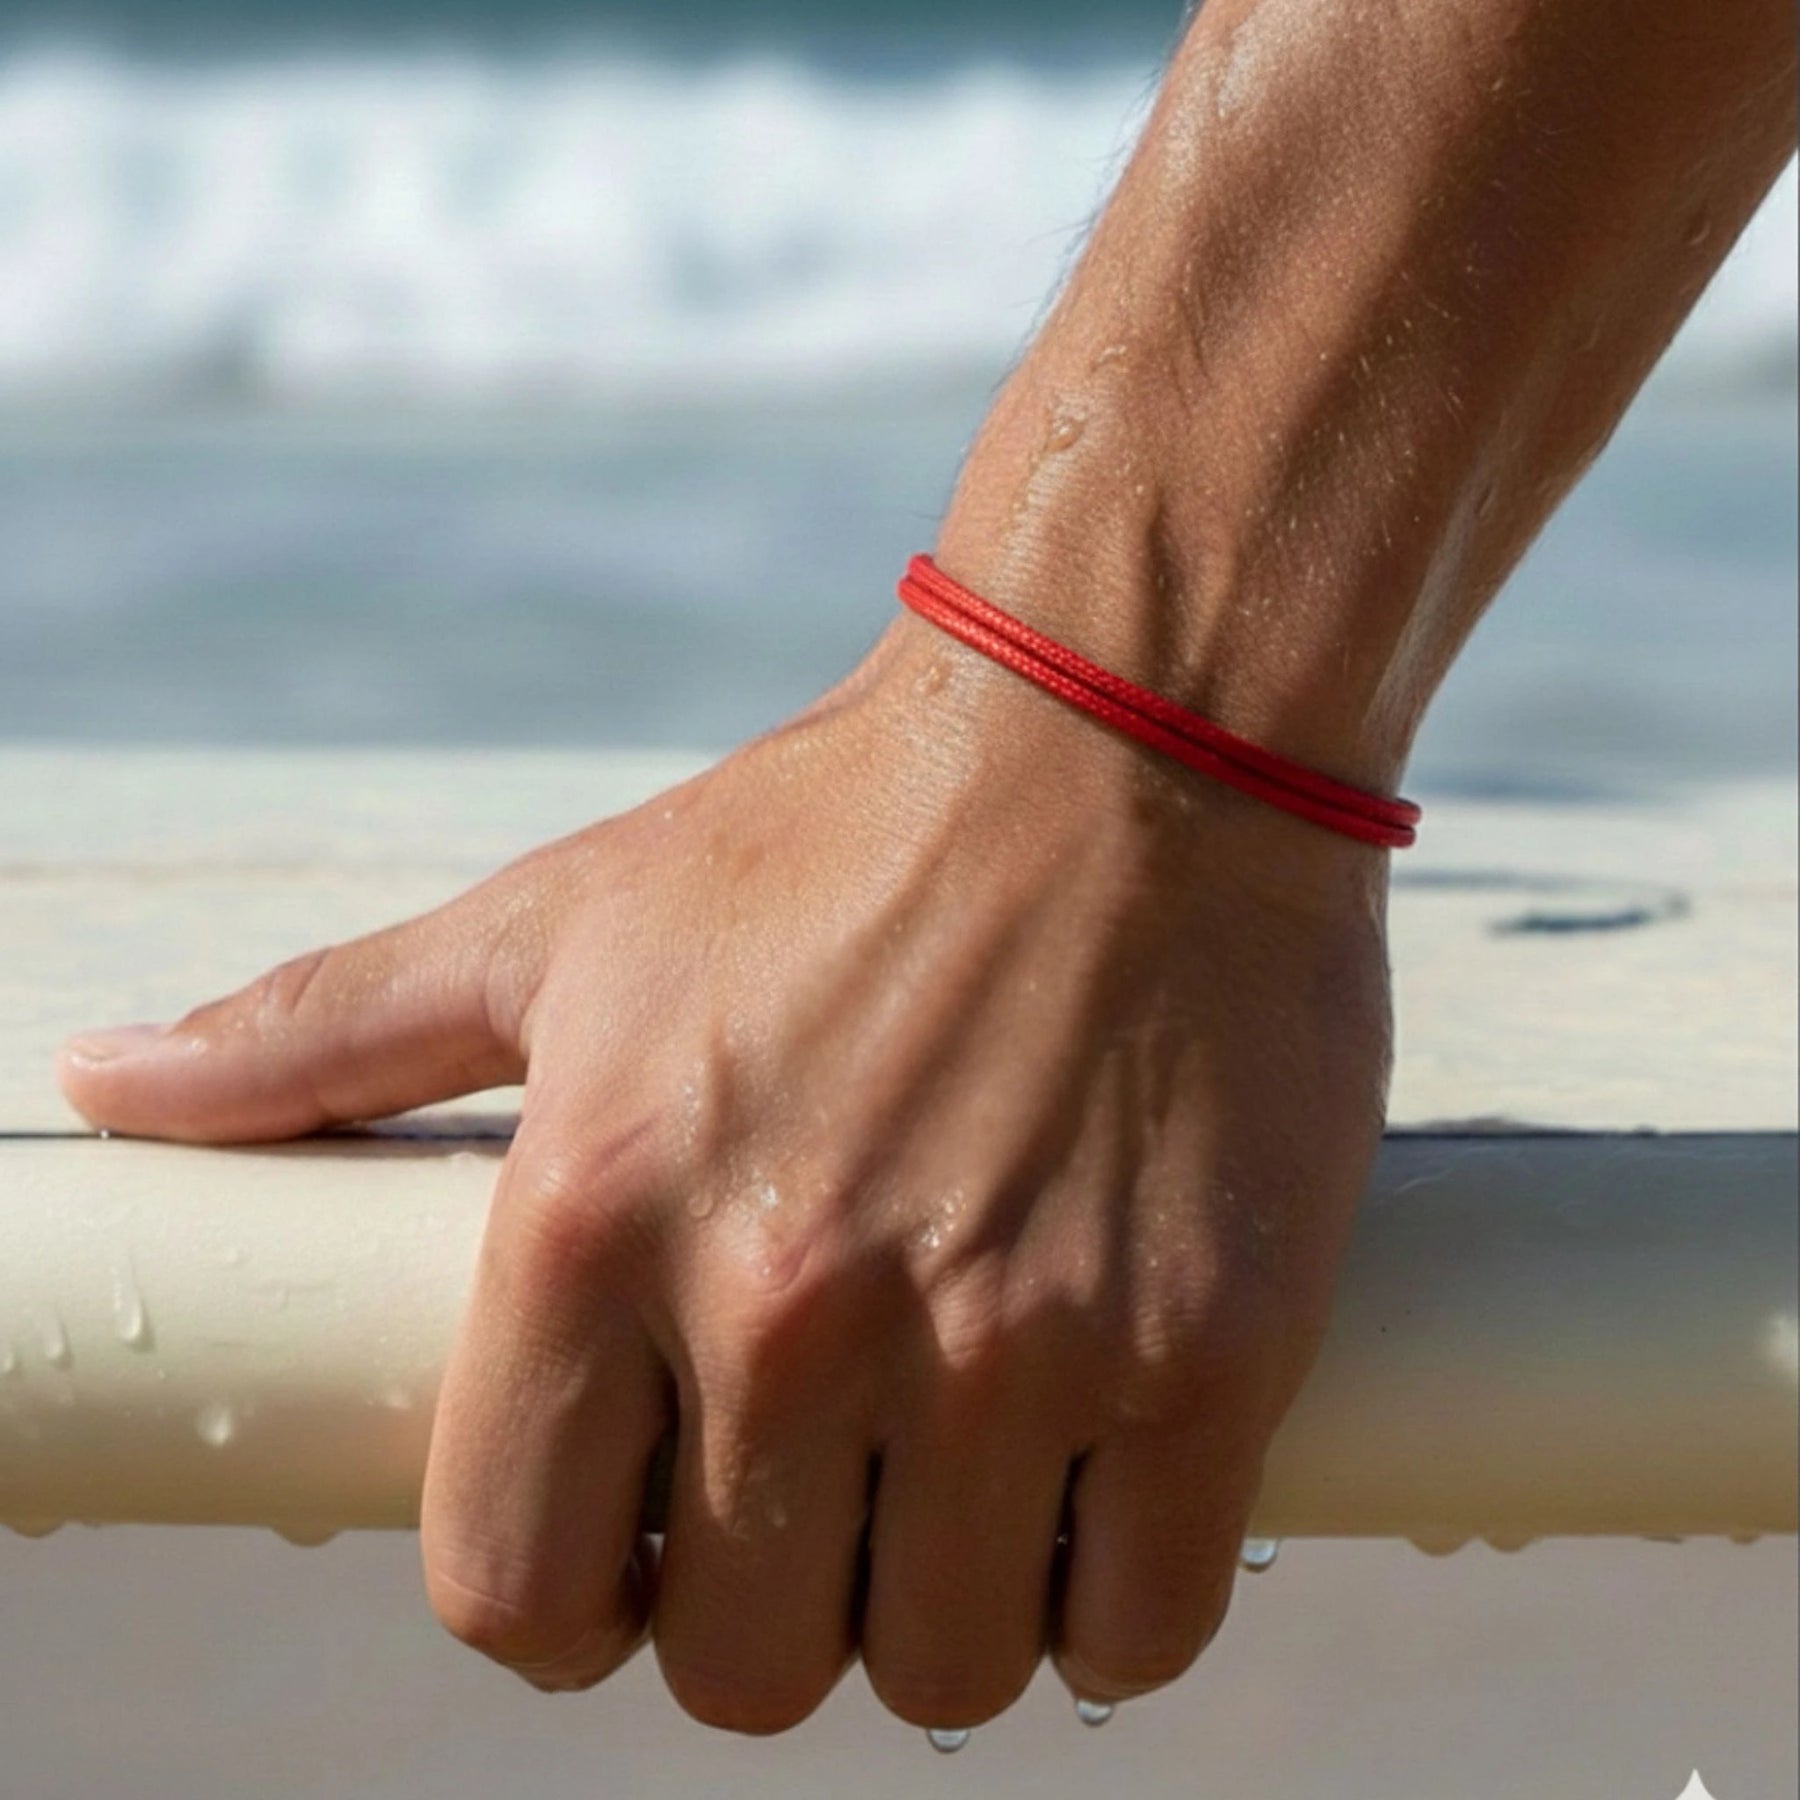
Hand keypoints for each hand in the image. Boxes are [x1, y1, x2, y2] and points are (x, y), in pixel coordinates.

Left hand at [58, 611, 1391, 1732]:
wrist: (1128, 737)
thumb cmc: (834, 834)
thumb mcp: (563, 919)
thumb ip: (327, 1030)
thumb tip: (102, 1083)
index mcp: (601, 1210)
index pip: (514, 1593)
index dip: (571, 1603)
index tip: (644, 1543)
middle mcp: (791, 1302)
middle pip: (737, 1667)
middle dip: (765, 1609)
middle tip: (824, 1489)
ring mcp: (1011, 1341)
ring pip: (938, 1673)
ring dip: (937, 1612)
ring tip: (962, 1476)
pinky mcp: (1204, 1353)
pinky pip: (1136, 1630)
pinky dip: (1107, 1602)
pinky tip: (1097, 1489)